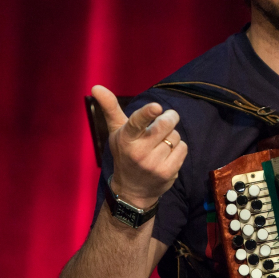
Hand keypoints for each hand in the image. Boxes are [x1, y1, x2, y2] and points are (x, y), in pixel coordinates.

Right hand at [91, 85, 186, 208]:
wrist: (132, 191)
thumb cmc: (125, 154)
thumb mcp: (117, 132)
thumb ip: (110, 108)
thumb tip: (96, 86)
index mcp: (125, 139)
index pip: (136, 123)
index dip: (147, 113)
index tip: (156, 107)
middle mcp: (138, 152)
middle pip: (165, 124)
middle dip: (169, 118)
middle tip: (165, 119)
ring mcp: (153, 164)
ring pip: (175, 136)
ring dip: (171, 136)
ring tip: (159, 145)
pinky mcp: (167, 173)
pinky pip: (183, 148)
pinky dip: (178, 148)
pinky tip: (167, 155)